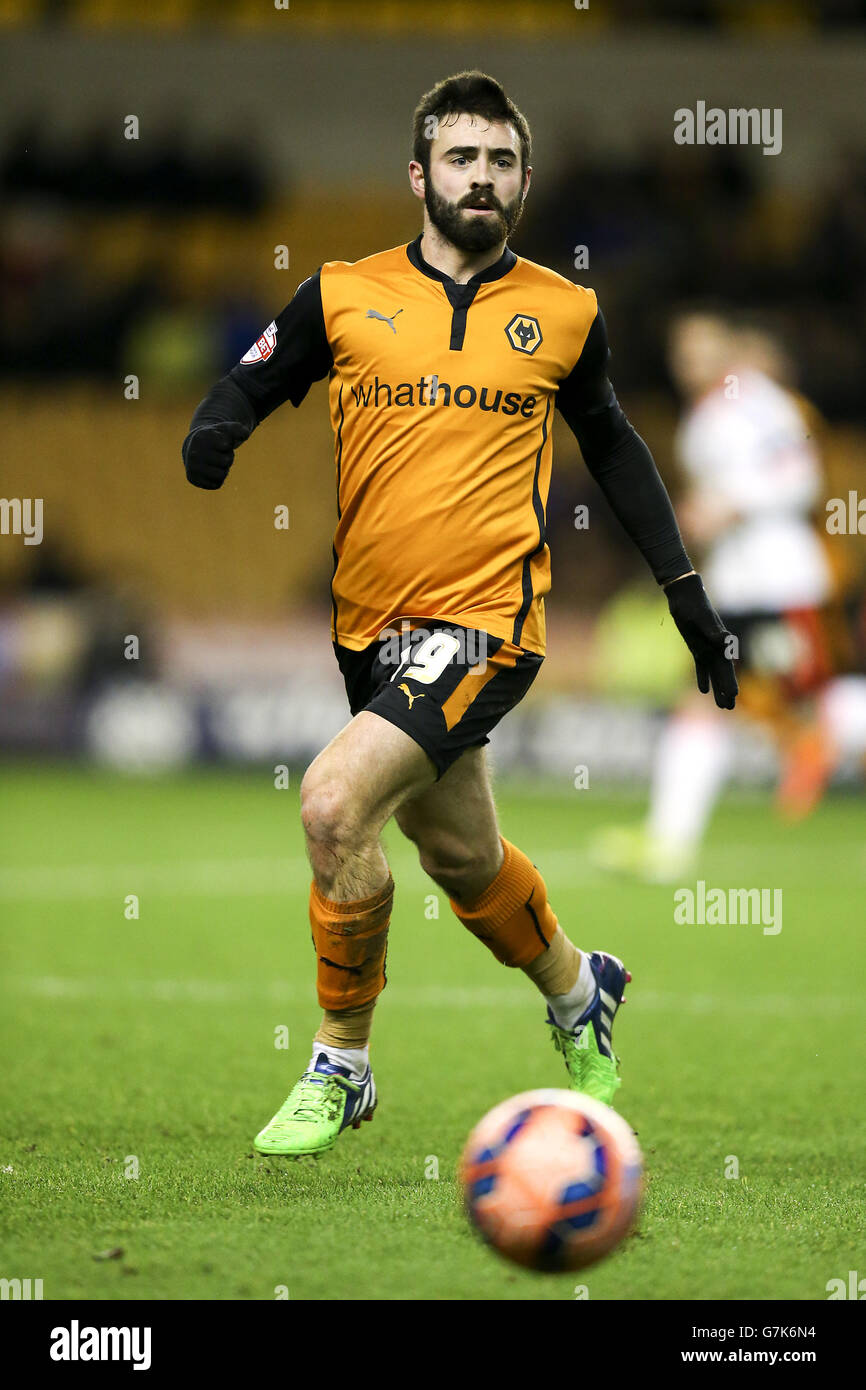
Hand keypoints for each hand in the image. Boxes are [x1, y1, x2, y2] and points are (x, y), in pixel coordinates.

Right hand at [182, 421, 249, 489]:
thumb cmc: (214, 438)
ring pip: (221, 475)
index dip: (227, 445)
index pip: (226, 445)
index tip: (220, 442)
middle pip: (226, 461)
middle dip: (227, 458)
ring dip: (223, 470)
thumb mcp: (226, 430)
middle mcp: (193, 453)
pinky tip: (210, 470)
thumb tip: (246, 433)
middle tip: (220, 453)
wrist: (194, 447)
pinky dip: (217, 479)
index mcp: (201, 437)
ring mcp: (191, 467)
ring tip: (216, 462)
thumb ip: (238, 429)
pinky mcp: (193, 479)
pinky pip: (216, 484)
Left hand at [665, 572, 737, 709]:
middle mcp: (715, 648)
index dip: (729, 681)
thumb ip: (714, 631)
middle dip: (725, 691)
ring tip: (721, 705)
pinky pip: (701, 666)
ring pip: (713, 673)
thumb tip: (726, 641)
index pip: (725, 667)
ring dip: (717, 688)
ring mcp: (707, 648)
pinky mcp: (697, 647)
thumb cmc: (694, 605)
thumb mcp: (702, 619)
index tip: (733, 696)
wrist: (685, 596)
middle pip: (721, 674)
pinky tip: (703, 690)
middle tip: (729, 708)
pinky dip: (703, 678)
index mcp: (719, 643)